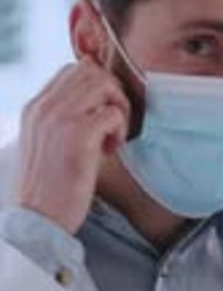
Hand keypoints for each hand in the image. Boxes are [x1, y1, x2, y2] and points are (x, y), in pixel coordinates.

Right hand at [15, 59, 129, 233]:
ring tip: (113, 136)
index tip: (103, 113)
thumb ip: (63, 121)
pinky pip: (112, 113)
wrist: (38, 220)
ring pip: (103, 83)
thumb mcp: (48, 145)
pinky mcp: (77, 136)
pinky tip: (111, 150)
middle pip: (91, 70)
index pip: (72, 70)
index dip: (97, 86)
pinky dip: (119, 129)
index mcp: (35, 108)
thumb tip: (97, 106)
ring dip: (117, 107)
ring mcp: (59, 119)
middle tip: (114, 124)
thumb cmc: (50, 188)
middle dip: (112, 93)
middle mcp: (44, 107)